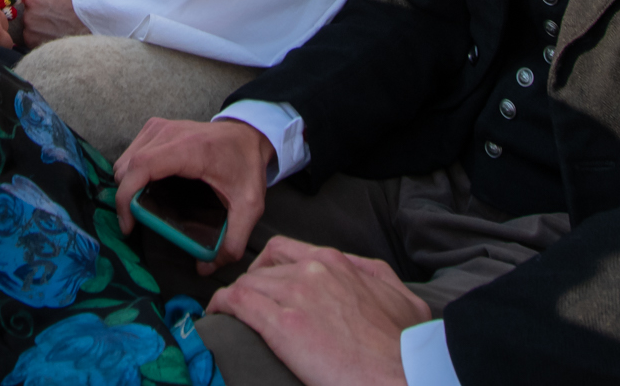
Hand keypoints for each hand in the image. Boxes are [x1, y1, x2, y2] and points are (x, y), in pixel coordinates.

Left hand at [20, 0, 89, 46]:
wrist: (95, 17)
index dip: (44, 1)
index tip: (53, 6)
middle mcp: (30, 0)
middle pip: (30, 8)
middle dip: (41, 13)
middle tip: (57, 19)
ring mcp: (29, 19)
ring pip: (30, 24)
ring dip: (40, 27)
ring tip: (58, 29)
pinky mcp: (31, 37)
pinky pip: (31, 39)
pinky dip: (40, 40)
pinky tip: (55, 37)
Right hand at [114, 118, 271, 270]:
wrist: (249, 135)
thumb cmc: (247, 166)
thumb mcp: (250, 206)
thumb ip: (234, 240)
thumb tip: (206, 268)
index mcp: (189, 149)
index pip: (142, 167)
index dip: (126, 197)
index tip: (129, 225)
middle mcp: (169, 133)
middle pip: (128, 167)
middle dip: (126, 198)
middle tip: (139, 221)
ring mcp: (159, 127)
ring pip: (125, 160)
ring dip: (128, 186)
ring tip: (143, 207)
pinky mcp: (156, 127)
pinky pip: (131, 153)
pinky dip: (132, 173)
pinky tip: (148, 188)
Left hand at [206, 237, 429, 385]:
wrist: (403, 369)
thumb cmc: (403, 341)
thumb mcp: (397, 292)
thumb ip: (371, 274)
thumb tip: (361, 272)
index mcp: (335, 261)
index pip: (283, 249)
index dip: (265, 266)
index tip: (261, 282)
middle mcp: (311, 270)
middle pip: (261, 269)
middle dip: (250, 287)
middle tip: (245, 306)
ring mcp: (295, 295)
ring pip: (247, 283)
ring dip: (234, 298)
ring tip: (228, 313)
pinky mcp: (282, 324)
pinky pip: (237, 302)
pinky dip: (221, 305)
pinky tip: (216, 314)